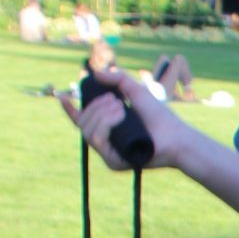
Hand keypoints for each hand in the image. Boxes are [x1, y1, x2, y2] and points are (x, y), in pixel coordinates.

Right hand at [58, 67, 181, 170]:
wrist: (176, 136)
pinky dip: (105, 124)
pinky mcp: (115, 163)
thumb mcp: (135, 90)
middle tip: (116, 101)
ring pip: (87, 130)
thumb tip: (95, 74)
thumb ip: (117, 79)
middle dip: (95, 106)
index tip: (62, 97)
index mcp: (109, 128)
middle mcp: (107, 143)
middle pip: (83, 122)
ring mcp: (109, 154)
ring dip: (101, 114)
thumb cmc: (159, 116)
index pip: (82, 121)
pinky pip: (96, 140)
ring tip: (121, 108)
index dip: (70, 110)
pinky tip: (120, 116)